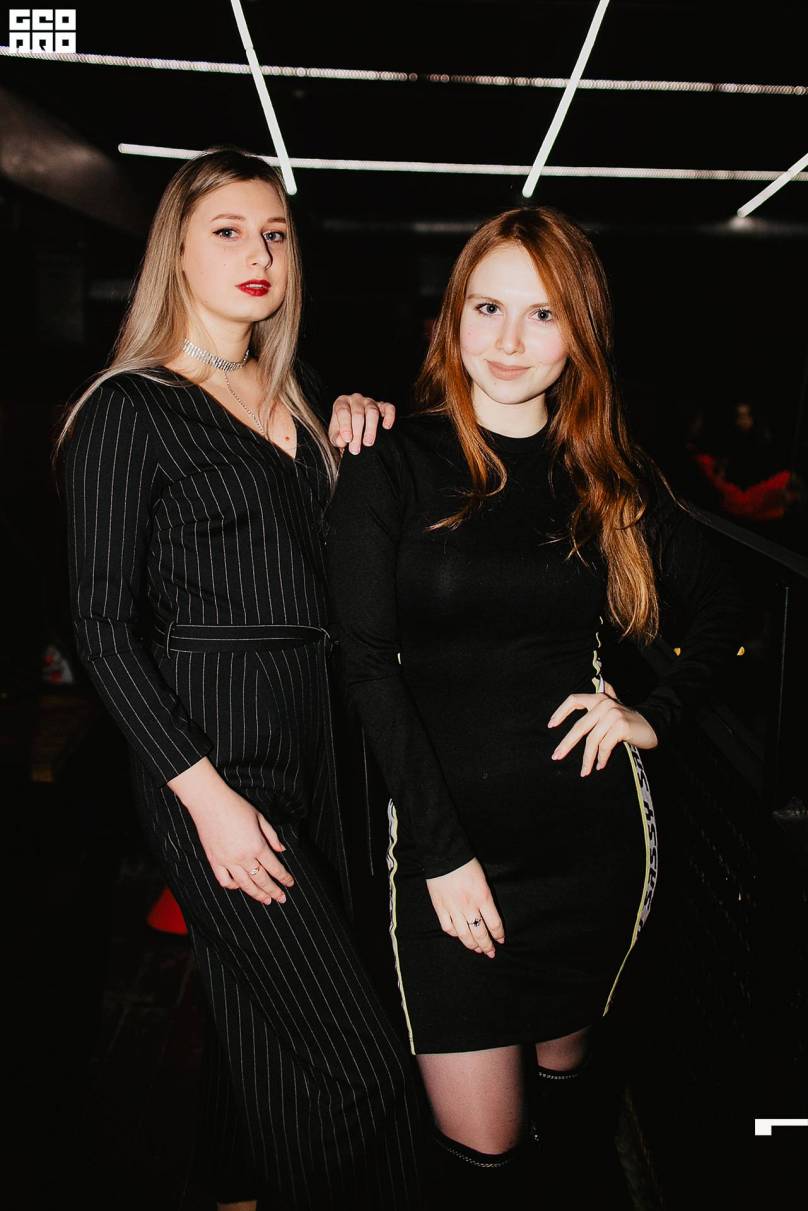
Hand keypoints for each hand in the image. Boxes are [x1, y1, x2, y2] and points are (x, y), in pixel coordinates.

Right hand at [185, 783, 294, 904]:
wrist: (209, 802)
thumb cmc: (236, 806)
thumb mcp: (259, 818)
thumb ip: (272, 836)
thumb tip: (281, 850)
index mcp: (257, 845)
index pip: (274, 867)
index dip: (284, 877)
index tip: (290, 884)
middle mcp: (243, 857)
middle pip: (262, 880)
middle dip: (274, 891)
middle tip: (282, 899)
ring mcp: (227, 861)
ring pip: (245, 885)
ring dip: (257, 894)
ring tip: (266, 900)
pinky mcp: (214, 861)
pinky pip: (224, 880)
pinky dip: (233, 886)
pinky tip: (240, 886)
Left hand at [328, 393, 395, 453]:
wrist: (354, 428)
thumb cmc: (343, 430)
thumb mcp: (336, 435)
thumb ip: (336, 438)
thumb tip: (342, 441)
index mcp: (342, 403)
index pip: (343, 411)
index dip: (345, 425)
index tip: (347, 439)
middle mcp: (356, 399)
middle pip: (358, 413)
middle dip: (357, 432)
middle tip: (356, 449)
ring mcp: (370, 401)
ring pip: (372, 411)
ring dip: (371, 428)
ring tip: (368, 443)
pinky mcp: (382, 406)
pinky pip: (388, 408)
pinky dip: (389, 416)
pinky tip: (386, 426)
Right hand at [426, 858, 504, 958]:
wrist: (444, 855)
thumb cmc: (466, 864)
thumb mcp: (483, 880)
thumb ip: (486, 898)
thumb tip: (487, 914)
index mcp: (483, 897)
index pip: (494, 924)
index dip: (499, 935)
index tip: (501, 940)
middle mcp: (469, 906)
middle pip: (480, 933)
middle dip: (487, 946)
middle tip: (490, 953)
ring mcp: (453, 908)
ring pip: (464, 935)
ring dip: (472, 945)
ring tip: (476, 949)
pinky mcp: (440, 908)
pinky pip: (448, 927)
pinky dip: (454, 934)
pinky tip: (459, 935)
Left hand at [547, 679, 657, 775]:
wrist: (654, 725)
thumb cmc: (629, 722)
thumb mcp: (612, 712)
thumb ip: (597, 709)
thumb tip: (578, 721)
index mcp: (599, 698)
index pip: (574, 700)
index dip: (560, 712)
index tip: (551, 726)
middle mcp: (604, 703)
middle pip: (580, 726)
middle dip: (567, 743)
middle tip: (556, 756)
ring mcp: (613, 713)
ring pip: (592, 740)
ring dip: (587, 758)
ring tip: (585, 772)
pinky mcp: (620, 725)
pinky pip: (605, 746)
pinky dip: (601, 758)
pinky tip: (600, 766)